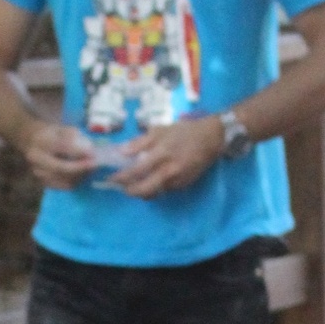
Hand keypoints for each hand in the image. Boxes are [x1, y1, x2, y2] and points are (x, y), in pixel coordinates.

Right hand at [24, 120, 99, 189]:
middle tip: (94, 165)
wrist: (30, 141)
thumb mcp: (62, 129)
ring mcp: (38, 172)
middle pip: (63, 168)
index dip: (80, 152)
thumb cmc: (50, 134)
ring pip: (64, 179)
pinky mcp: (42, 182)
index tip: (93, 154)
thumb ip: (75, 138)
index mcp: (42, 140)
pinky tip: (80, 175)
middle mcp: (36, 158)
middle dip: (81, 168)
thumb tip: (90, 151)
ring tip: (89, 169)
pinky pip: (63, 186)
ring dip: (80, 176)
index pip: (63, 147)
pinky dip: (74, 182)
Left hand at [107, 115, 224, 196]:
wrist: (211, 138)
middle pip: (145, 190)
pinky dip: (156, 187)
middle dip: (131, 192)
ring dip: (143, 191)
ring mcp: (178, 180)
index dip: (122, 177)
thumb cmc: (184, 131)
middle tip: (123, 188)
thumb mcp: (160, 130)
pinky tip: (153, 180)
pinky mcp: (184, 185)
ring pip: (155, 192)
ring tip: (136, 185)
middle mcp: (169, 170)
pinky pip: (165, 190)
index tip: (113, 179)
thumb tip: (122, 152)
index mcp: (161, 153)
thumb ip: (140, 142)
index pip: (136, 170)